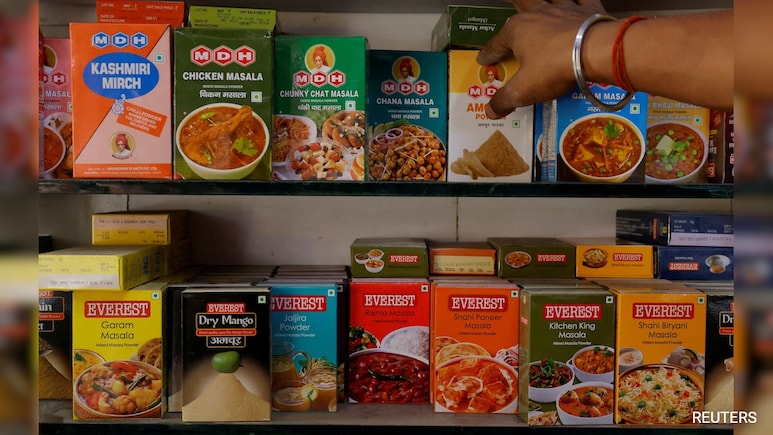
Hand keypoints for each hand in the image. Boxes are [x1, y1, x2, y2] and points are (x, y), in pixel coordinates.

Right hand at [478, 0, 605, 118]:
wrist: (596, 51)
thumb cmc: (553, 68)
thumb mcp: (523, 90)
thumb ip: (504, 100)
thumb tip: (489, 111)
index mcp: (516, 30)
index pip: (496, 44)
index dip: (488, 55)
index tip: (483, 61)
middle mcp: (537, 14)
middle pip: (519, 18)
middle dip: (513, 26)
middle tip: (512, 36)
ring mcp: (563, 9)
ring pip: (548, 2)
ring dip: (543, 6)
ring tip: (539, 12)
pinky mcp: (587, 10)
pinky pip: (580, 1)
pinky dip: (577, 3)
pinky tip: (574, 5)